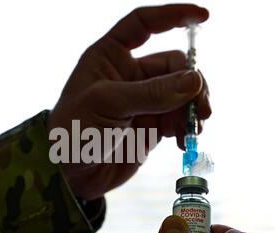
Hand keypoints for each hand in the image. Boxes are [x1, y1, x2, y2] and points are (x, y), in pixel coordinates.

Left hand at [48, 4, 210, 199]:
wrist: (71, 175)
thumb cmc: (74, 131)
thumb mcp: (108, 104)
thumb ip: (151, 93)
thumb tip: (194, 82)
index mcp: (110, 56)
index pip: (143, 24)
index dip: (173, 15)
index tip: (204, 16)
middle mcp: (129, 75)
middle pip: (173, 65)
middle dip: (191, 84)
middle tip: (202, 109)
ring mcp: (142, 101)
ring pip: (182, 93)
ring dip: (194, 108)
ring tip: (196, 128)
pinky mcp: (152, 126)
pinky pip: (179, 119)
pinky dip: (187, 127)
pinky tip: (185, 142)